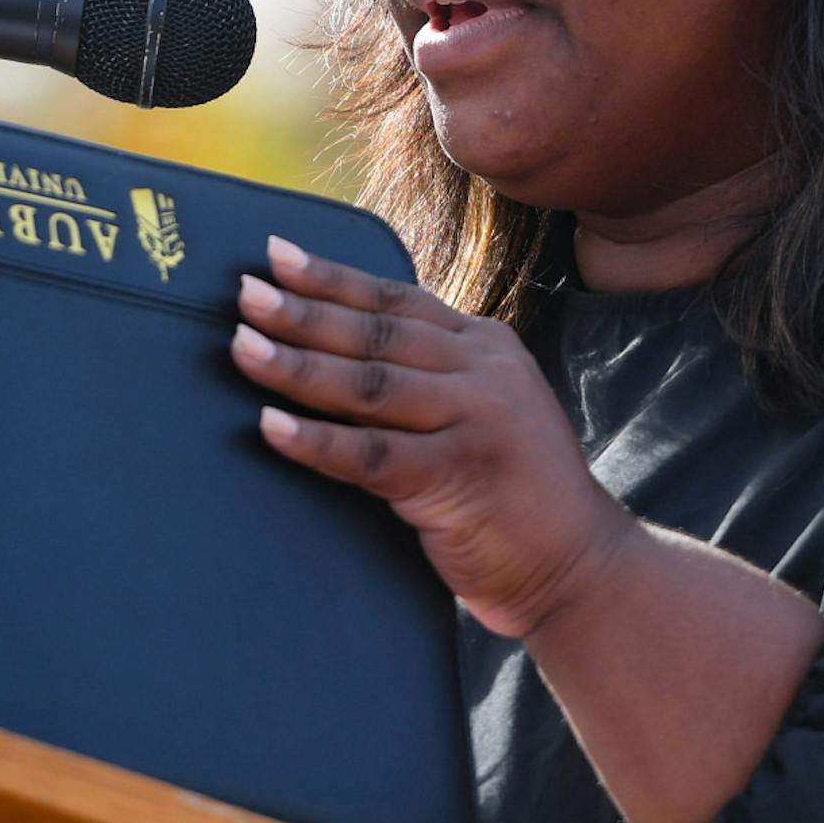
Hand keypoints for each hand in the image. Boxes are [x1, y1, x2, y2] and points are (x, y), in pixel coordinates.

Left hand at [229, 235, 631, 637]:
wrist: (581, 567)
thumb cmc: (513, 493)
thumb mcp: (482, 412)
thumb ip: (430, 378)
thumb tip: (331, 351)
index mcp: (487, 347)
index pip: (398, 300)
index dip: (333, 277)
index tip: (274, 255)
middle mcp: (485, 373)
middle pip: (378, 333)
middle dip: (304, 311)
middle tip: (243, 293)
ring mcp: (477, 422)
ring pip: (371, 385)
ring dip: (299, 365)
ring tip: (242, 349)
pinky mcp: (460, 477)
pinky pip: (372, 455)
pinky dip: (317, 440)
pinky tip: (271, 426)